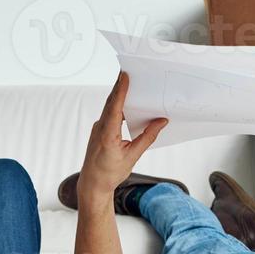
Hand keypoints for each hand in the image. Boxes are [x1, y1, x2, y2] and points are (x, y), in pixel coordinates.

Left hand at [78, 73, 166, 196]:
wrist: (93, 184)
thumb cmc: (110, 173)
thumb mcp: (132, 156)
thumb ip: (147, 137)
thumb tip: (161, 122)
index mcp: (107, 135)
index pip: (115, 107)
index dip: (120, 90)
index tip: (125, 75)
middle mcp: (99, 128)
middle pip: (112, 102)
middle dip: (120, 85)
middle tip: (130, 69)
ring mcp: (98, 127)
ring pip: (110, 106)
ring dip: (119, 94)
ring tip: (129, 80)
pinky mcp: (99, 129)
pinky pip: (109, 113)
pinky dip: (118, 104)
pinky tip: (127, 101)